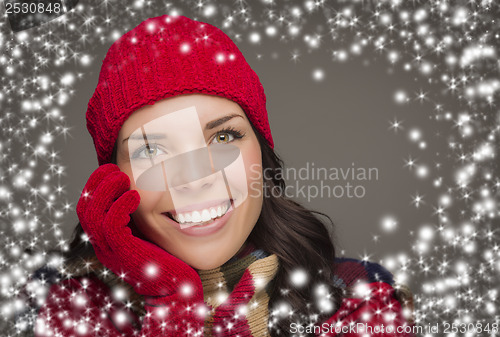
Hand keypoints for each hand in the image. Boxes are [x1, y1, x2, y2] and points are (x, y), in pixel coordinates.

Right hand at [76, 164, 206, 333]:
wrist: (175, 289)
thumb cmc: (164, 259)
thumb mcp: (146, 233)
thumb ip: (137, 218)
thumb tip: (139, 190)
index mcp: (106, 241)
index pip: (87, 209)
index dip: (94, 186)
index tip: (110, 169)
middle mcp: (103, 246)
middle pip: (84, 209)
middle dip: (95, 184)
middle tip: (114, 169)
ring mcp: (112, 251)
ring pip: (94, 215)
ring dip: (106, 190)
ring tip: (122, 176)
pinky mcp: (125, 254)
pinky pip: (112, 225)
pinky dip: (121, 205)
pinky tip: (135, 196)